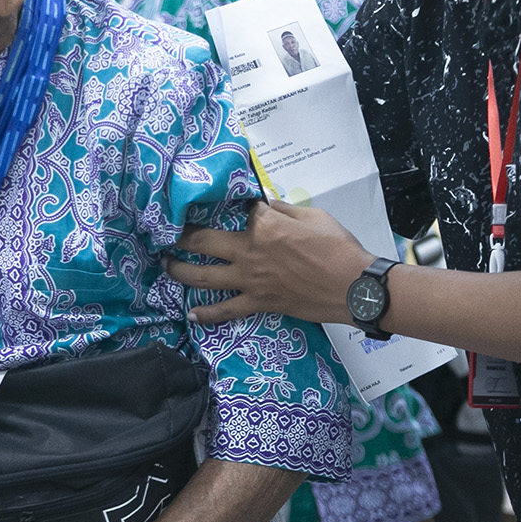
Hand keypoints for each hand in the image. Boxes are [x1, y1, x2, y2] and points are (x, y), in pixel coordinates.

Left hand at [168, 200, 372, 327]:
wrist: (353, 287)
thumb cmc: (338, 248)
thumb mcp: (313, 216)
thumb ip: (285, 210)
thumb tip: (267, 205)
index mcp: (264, 224)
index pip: (242, 210)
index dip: (239, 207)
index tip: (236, 206)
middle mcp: (249, 251)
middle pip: (203, 241)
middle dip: (181, 236)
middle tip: (167, 233)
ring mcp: (250, 280)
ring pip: (203, 277)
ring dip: (180, 270)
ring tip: (166, 265)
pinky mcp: (258, 303)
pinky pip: (226, 311)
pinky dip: (206, 314)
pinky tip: (190, 315)